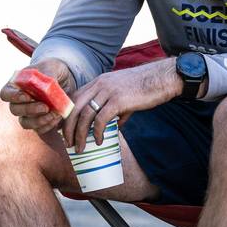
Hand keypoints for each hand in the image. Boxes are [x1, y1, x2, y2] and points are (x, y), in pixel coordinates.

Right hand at [0, 57, 75, 134]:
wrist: (65, 81)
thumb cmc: (53, 70)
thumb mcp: (52, 67)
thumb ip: (47, 74)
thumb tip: (47, 85)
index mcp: (16, 85)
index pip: (5, 94)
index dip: (14, 97)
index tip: (27, 96)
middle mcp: (19, 101)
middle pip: (15, 110)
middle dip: (30, 110)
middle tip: (45, 107)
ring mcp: (28, 113)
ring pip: (25, 123)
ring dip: (39, 121)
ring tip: (54, 114)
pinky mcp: (39, 122)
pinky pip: (39, 130)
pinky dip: (48, 126)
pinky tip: (57, 117)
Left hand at [64, 58, 179, 150]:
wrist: (162, 78)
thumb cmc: (145, 88)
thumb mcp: (124, 94)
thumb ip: (115, 109)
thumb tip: (114, 126)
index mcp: (98, 82)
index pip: (74, 98)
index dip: (67, 115)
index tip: (65, 130)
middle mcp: (99, 84)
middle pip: (75, 107)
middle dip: (68, 128)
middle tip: (68, 143)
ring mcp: (108, 91)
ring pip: (85, 115)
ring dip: (80, 134)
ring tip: (80, 148)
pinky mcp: (118, 100)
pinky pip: (101, 119)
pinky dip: (97, 133)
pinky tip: (99, 141)